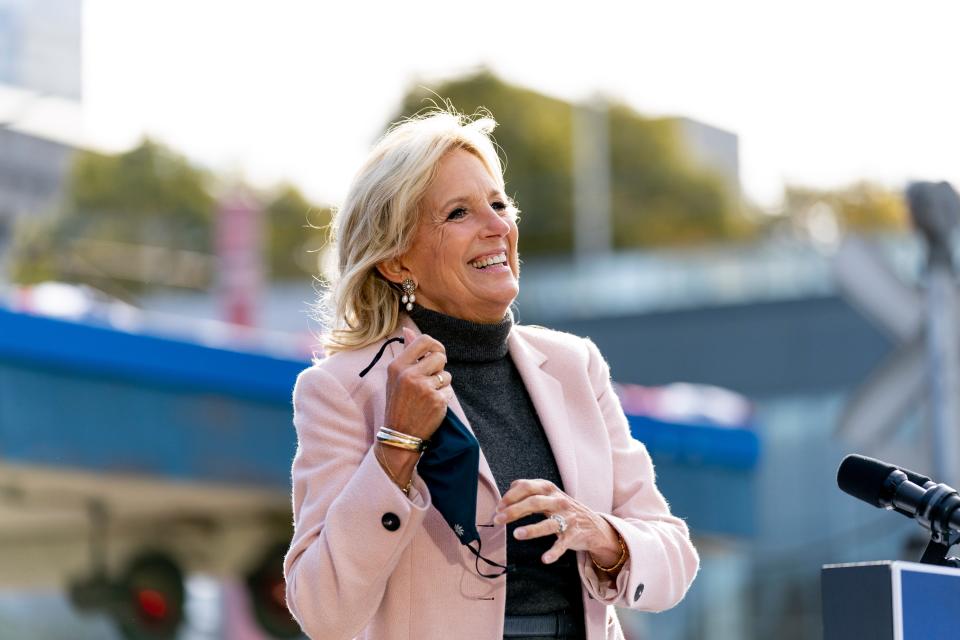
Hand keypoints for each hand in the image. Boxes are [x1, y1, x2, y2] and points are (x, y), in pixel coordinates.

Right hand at [383, 327, 452, 441]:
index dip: (435, 345)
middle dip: (440, 367)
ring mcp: (424, 388)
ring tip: (428, 396)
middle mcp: (409, 375)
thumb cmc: (399, 403)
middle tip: (432, 379)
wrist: (399, 435)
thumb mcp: (396, 377)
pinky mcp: (437, 401)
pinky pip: (449, 391)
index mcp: (397, 366)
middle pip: (440, 356)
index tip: (437, 354)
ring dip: (442, 384)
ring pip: (446, 375)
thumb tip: (408, 329)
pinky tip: (431, 407)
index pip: (424, 340)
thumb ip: (406, 354)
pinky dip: (444, 398)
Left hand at [493, 479, 625, 570]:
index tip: (498, 507)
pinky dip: (554, 552)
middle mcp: (559, 501)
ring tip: (517, 535)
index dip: (511, 496)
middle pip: (535, 503)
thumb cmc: (564, 509)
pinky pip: (562, 544)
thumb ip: (530, 491)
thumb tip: (508, 490)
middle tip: (498, 519)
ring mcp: (567, 519)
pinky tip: (545, 559)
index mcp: (549, 489)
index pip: (527, 487)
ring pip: (549, 523)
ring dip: (532, 529)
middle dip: (514, 511)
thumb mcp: (549, 495)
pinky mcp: (574, 535)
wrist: (594, 525)